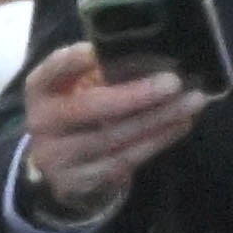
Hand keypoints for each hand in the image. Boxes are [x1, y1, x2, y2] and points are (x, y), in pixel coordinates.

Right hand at [4, 40, 201, 225]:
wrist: (63, 167)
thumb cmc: (81, 113)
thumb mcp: (80, 87)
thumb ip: (104, 70)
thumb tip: (156, 52)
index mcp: (40, 92)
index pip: (48, 74)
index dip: (69, 63)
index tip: (94, 50)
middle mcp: (42, 124)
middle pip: (87, 108)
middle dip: (134, 95)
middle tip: (173, 83)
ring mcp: (57, 157)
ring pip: (112, 137)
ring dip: (157, 118)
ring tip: (192, 101)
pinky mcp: (78, 182)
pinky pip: (123, 160)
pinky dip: (156, 140)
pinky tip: (180, 124)